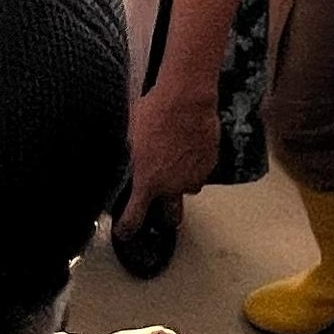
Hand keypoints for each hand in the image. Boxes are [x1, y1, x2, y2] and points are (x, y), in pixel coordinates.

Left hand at [124, 87, 219, 226]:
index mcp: (147, 182)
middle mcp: (172, 187)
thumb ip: (132, 159)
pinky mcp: (210, 165)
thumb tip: (129, 162)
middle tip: (162, 206)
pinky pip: (201, 172)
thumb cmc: (153, 113)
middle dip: (166, 216)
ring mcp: (194, 178)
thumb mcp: (130, 136)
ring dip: (182, 182)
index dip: (127, 227)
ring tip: (177, 161)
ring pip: (188, 189)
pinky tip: (188, 147)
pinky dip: (195, 164)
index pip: (134, 217)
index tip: (124, 232)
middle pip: (172, 217)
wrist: (186, 101)